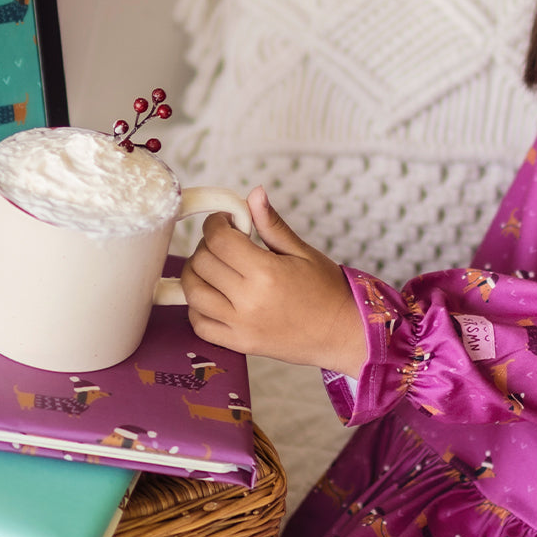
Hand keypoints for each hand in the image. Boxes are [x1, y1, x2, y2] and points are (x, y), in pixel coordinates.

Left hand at [181, 186, 366, 376]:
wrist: (343, 332)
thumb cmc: (328, 290)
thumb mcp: (303, 252)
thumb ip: (272, 225)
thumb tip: (254, 194)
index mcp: (267, 273)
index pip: (219, 240)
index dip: (216, 223)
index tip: (226, 221)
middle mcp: (248, 300)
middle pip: (202, 263)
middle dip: (208, 245)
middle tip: (226, 242)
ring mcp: (240, 325)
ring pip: (193, 292)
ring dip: (198, 273)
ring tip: (217, 267)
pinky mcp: (238, 343)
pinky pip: (199, 323)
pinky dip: (198, 306)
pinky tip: (215, 294)